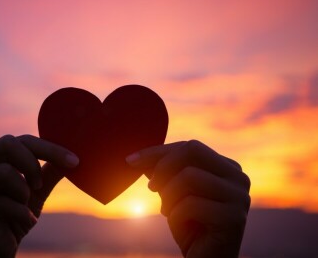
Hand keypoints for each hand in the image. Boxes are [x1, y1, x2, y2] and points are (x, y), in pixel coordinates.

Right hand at [0, 135, 78, 257]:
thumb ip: (49, 171)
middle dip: (32, 164)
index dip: (50, 148)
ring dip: (24, 191)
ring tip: (25, 204)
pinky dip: (21, 213)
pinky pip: (0, 203)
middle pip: (7, 143)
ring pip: (3, 171)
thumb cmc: (17, 214)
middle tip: (39, 185)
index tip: (74, 161)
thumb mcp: (37, 190)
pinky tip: (27, 220)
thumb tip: (73, 155)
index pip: (22, 140)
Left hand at [126, 140, 249, 257]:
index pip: (190, 146)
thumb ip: (161, 170)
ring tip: (168, 211)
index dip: (158, 152)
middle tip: (151, 188)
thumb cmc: (188, 226)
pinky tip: (179, 225)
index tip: (131, 161)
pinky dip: (176, 216)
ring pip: (189, 176)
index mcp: (228, 168)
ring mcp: (240, 197)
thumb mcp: (172, 192)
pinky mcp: (234, 218)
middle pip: (193, 151)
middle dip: (163, 167)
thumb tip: (136, 156)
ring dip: (169, 196)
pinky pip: (191, 204)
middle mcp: (239, 178)